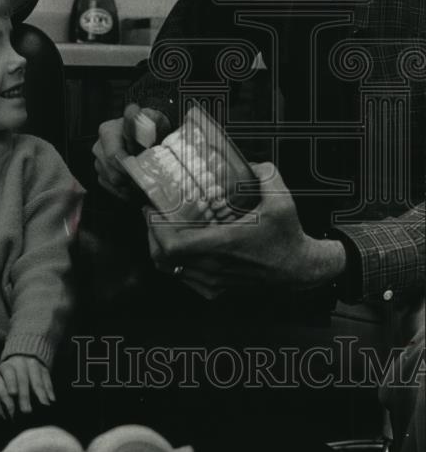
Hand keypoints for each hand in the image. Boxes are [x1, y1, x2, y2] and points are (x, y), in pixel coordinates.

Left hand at [0, 355, 54, 414]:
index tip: (13, 394)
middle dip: (25, 395)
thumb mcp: (3, 379)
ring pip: (37, 380)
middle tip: (26, 411)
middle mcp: (21, 363)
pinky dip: (49, 390)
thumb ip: (4, 390)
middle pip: (23, 379)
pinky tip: (52, 399)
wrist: (22, 358)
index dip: (11, 383)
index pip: (9, 374)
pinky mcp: (44, 369)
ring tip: (43, 405)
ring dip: (40, 394)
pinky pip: (47, 380)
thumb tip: (5, 410)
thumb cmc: (9, 377)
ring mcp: (34, 365)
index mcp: (7, 366)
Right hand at [93, 103, 170, 199]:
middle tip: (149, 179)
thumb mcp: (152, 119)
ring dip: (130, 185)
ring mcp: (98, 161)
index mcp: (107, 131)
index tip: (144, 171)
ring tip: (145, 180)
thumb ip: (142, 119)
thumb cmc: (152, 127)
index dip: (129, 168)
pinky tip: (137, 184)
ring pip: (112, 182)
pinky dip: (125, 190)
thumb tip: (133, 113)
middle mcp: (99, 146)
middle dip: (132, 179)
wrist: (152, 133)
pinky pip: (111, 189)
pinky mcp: (102, 173)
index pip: (113, 157)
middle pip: (112, 173)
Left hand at [146, 161, 346, 299]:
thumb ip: (265, 173)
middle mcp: (214, 266)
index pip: (173, 245)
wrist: (299, 269)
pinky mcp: (216, 288)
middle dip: (151, 234)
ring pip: (170, 269)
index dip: (154, 228)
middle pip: (162, 257)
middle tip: (152, 213)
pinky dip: (175, 263)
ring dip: (160, 248)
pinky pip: (184, 278)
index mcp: (224, 243)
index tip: (151, 208)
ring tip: (162, 227)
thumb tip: (248, 162)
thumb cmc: (288, 236)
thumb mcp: (282, 199)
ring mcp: (214, 280)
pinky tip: (180, 245)